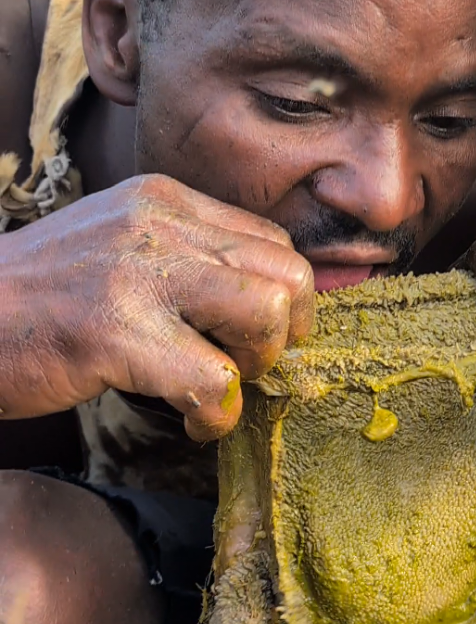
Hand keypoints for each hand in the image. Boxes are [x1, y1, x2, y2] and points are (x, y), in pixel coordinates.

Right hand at [0, 174, 313, 440]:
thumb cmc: (37, 300)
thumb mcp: (115, 246)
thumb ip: (184, 257)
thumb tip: (264, 303)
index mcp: (163, 200)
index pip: (274, 245)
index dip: (278, 302)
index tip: (246, 339)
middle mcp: (159, 225)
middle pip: (290, 276)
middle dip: (281, 336)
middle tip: (240, 366)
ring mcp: (137, 274)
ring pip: (266, 315)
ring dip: (254, 368)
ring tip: (215, 387)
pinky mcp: (116, 332)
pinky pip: (215, 381)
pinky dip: (216, 416)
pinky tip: (193, 423)